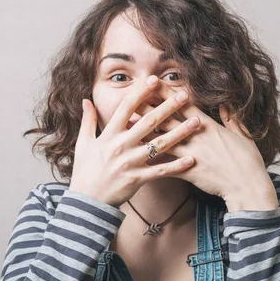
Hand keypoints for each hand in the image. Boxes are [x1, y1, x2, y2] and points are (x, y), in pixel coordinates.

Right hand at [68, 75, 201, 207]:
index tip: (154, 80)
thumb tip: (86, 100)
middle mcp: (121, 145)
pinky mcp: (138, 179)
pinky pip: (161, 171)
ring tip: (196, 123)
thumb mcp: (83, 143)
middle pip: (149, 122)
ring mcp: (130, 162)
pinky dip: (176, 166)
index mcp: (109, 134)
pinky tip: (192, 159)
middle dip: (168, 107)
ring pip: (160, 145)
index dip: (141, 92)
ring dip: (180, 133)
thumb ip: (87, 120)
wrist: (87, 201)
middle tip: (185, 95)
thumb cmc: (86, 170)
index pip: (127, 108)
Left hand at [135, 90, 278, 210]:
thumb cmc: (247, 160)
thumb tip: (225, 103)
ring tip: (127, 126)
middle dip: (148, 108)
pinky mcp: (188, 172)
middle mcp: (196, 137)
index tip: (152, 83)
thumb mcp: (242, 134)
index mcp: (208, 125)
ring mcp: (191, 154)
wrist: (247, 186)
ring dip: (143, 133)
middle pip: (167, 119)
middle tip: (130, 99)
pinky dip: (152, 162)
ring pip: (162, 140)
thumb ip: (232, 118)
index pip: (184, 104)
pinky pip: (166, 166)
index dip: (166, 92)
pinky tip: (137, 159)